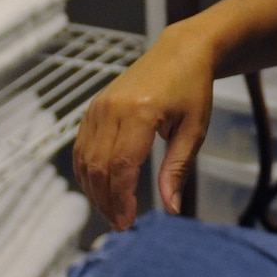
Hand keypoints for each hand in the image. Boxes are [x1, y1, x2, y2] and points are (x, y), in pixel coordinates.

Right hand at [72, 21, 216, 229]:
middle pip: (98, 166)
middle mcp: (113, 109)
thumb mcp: (194, 130)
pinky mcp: (93, 108)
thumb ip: (177, 169)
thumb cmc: (192, 89)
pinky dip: (87, 172)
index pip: (121, 165)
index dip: (121, 198)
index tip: (128, 222)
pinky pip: (81, 147)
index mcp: (141, 112)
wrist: (179, 53)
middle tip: (121, 224)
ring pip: (85, 160)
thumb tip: (171, 208)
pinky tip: (101, 189)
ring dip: (94, 191)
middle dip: (106, 201)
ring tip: (112, 211)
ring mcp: (99, 107)